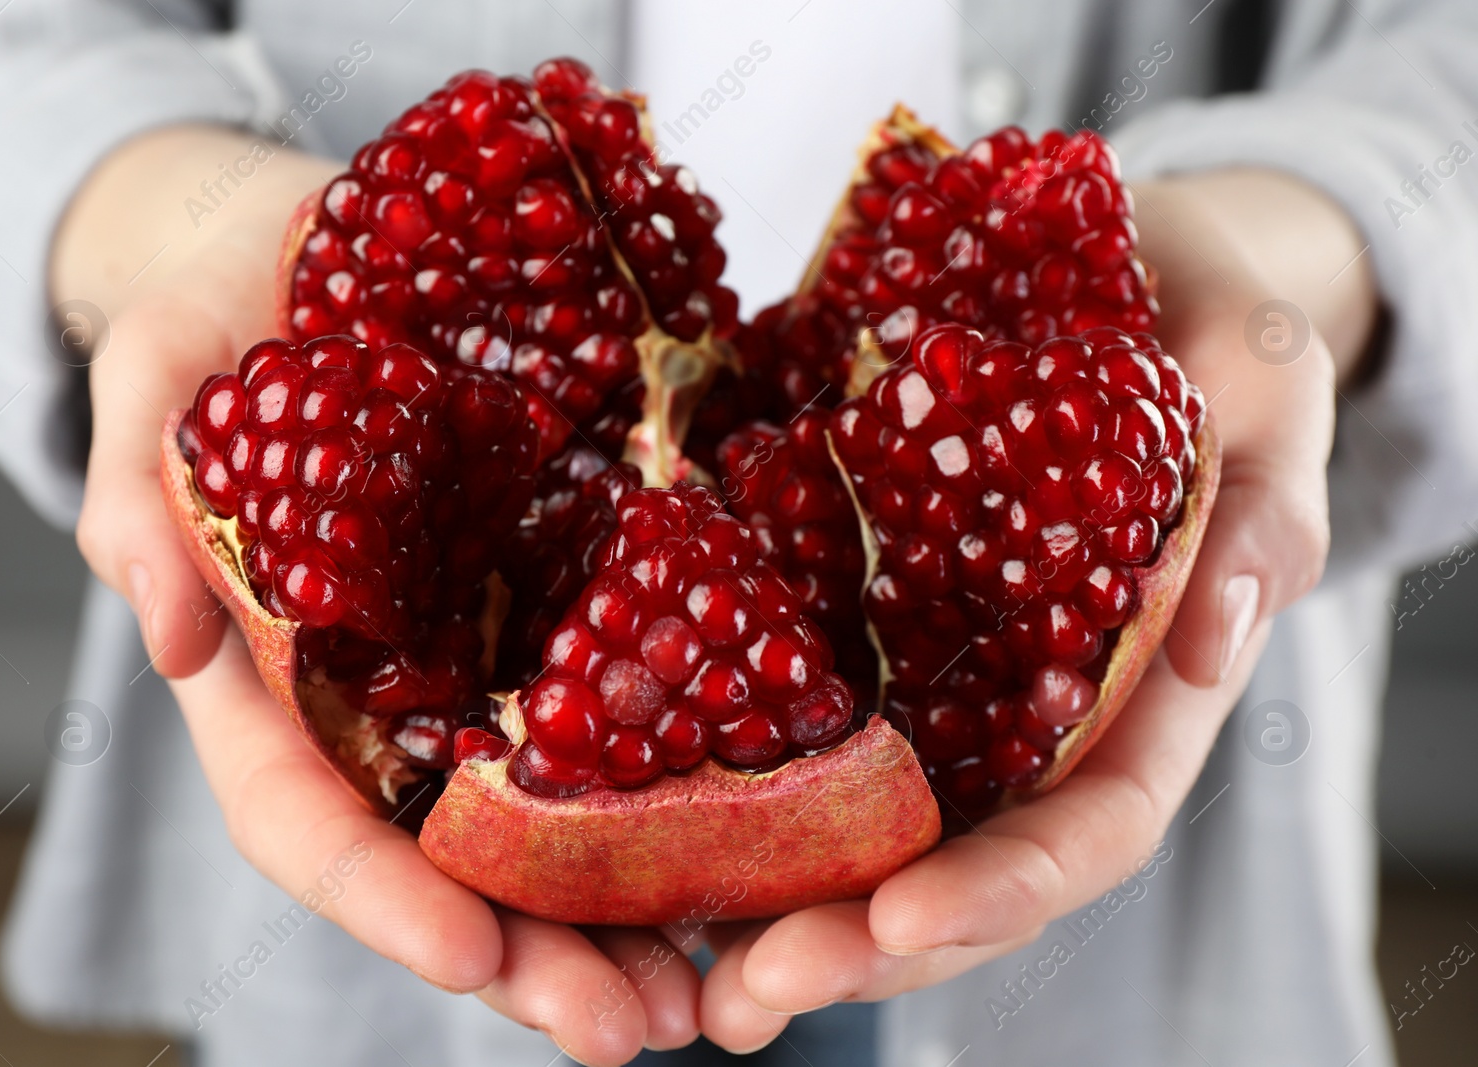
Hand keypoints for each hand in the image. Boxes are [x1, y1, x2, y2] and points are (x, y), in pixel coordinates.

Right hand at [61, 126, 699, 1064]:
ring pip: (543, 824)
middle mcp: (380, 701)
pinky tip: (759, 841)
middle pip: (444, 862)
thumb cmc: (224, 315)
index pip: (310, 819)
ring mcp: (476, 662)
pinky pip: (617, 713)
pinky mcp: (560, 604)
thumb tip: (162, 634)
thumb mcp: (159, 374)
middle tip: (633, 1029)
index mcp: (269, 679)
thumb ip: (140, 490)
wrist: (324, 255)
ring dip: (622, 919)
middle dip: (532, 956)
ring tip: (712, 993)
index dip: (382, 895)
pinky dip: (676, 793)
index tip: (470, 953)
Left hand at [696, 168, 1374, 1050]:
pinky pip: (792, 713)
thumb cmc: (1200, 317)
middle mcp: (1030, 708)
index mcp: (1142, 684)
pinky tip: (638, 829)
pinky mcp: (855, 611)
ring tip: (679, 974)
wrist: (1112, 264)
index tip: (902, 922)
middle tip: (744, 995)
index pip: (1093, 824)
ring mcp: (939, 671)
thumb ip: (1262, 503)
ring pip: (867, 824)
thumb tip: (1221, 631)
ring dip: (777, 906)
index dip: (1005, 887)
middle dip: (861, 940)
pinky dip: (726, 785)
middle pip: (959, 861)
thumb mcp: (1259, 381)